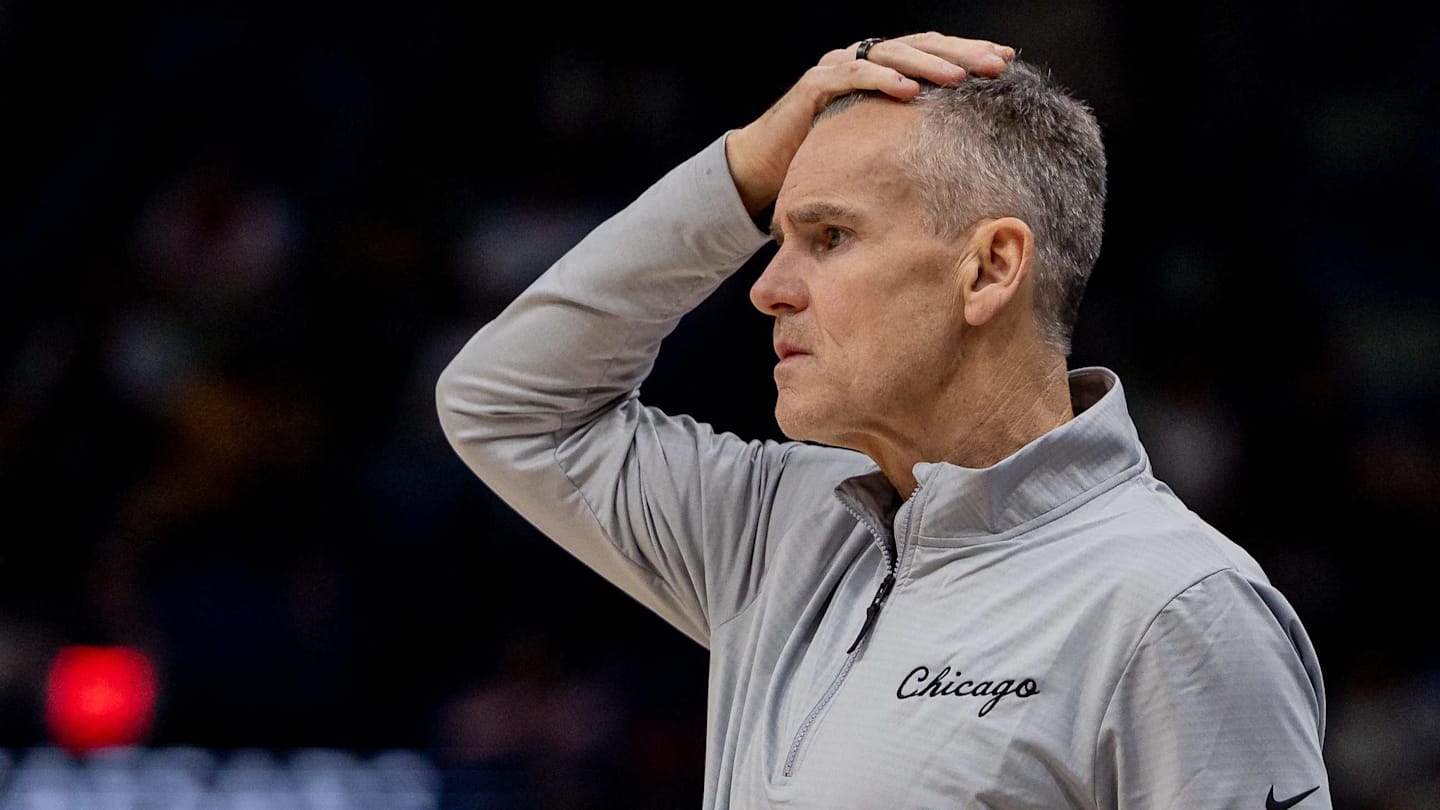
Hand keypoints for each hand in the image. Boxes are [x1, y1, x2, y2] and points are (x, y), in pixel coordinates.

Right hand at [725, 33, 1015, 215]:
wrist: (764, 167)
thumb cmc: (823, 157)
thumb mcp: (876, 142)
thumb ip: (907, 134)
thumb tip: (960, 148)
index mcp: (880, 68)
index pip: (931, 51)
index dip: (968, 52)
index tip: (1006, 61)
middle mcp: (861, 59)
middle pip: (919, 45)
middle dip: (960, 53)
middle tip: (996, 64)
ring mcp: (837, 67)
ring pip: (890, 54)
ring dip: (928, 64)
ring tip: (960, 77)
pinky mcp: (814, 85)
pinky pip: (852, 75)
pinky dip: (881, 79)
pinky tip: (908, 90)